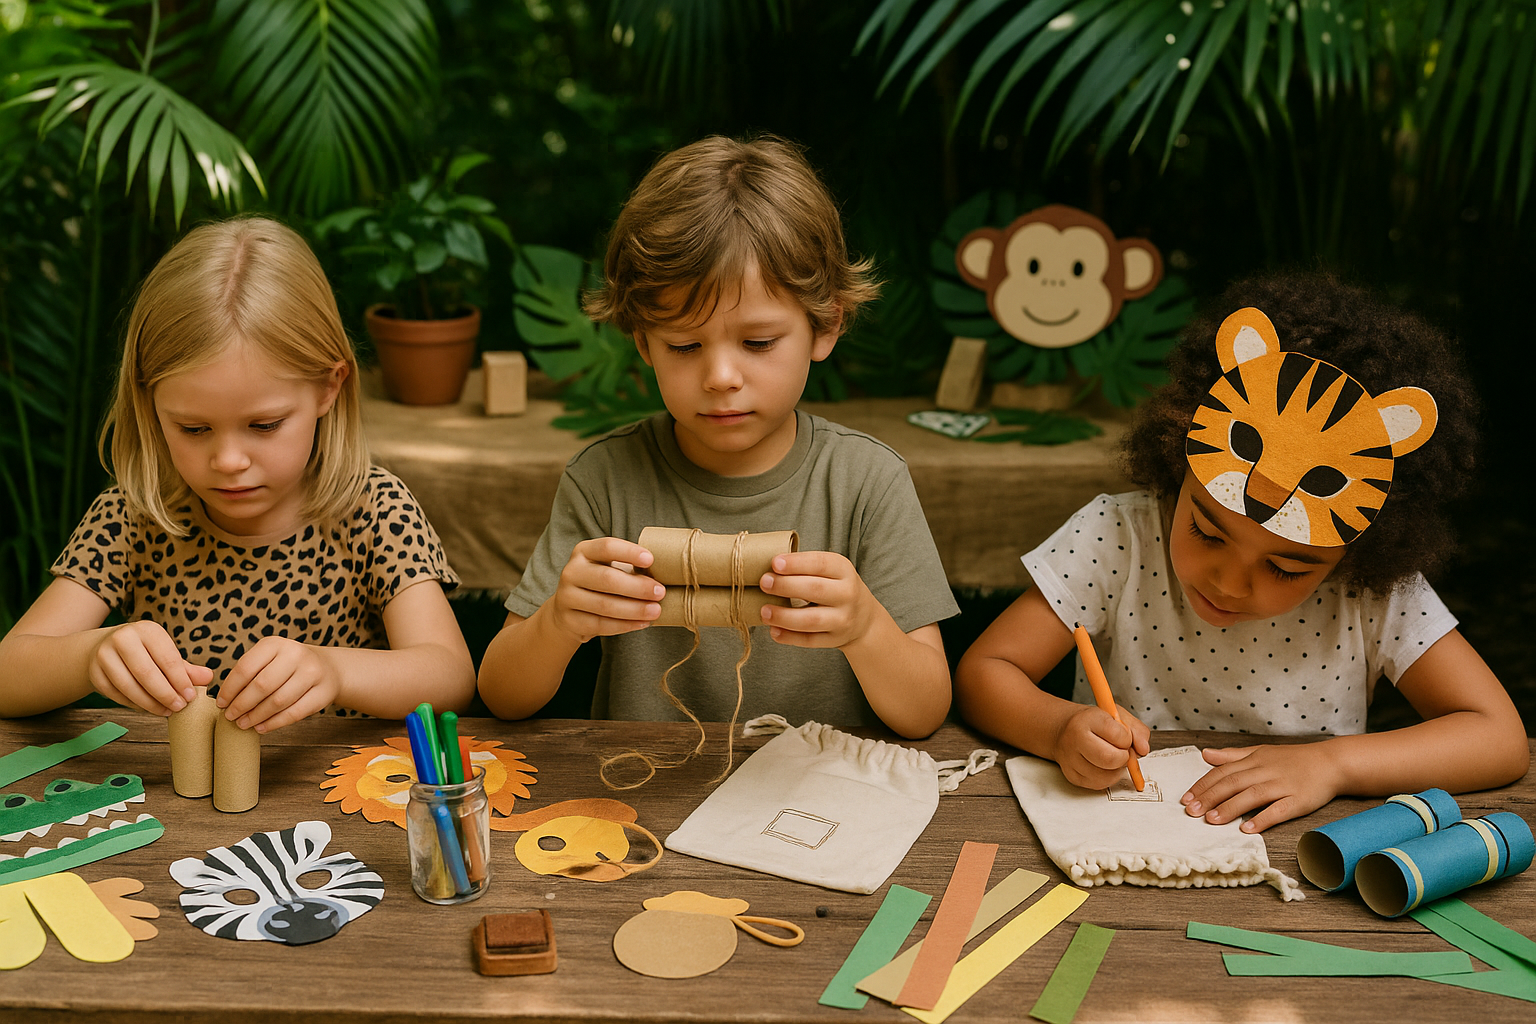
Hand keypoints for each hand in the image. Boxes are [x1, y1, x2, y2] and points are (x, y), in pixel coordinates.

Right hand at [88, 620, 213, 715]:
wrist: (106, 647)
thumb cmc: (146, 652)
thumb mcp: (166, 654)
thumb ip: (187, 668)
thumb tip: (208, 678)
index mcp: (147, 630)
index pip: (168, 659)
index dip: (180, 680)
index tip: (190, 697)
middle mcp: (123, 638)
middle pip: (147, 673)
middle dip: (165, 694)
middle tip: (179, 707)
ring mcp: (105, 655)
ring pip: (129, 686)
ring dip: (150, 703)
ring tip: (166, 711)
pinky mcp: (95, 672)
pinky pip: (116, 695)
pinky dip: (134, 704)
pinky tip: (148, 708)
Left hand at [218, 637, 340, 732]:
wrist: (328, 668)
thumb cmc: (288, 667)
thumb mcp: (269, 659)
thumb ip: (249, 674)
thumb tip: (225, 700)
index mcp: (276, 644)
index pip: (246, 668)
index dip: (230, 689)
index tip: (221, 703)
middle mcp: (296, 655)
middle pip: (262, 685)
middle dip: (242, 705)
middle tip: (231, 717)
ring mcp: (313, 673)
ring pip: (278, 701)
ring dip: (257, 716)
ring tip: (244, 723)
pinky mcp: (323, 692)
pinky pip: (294, 713)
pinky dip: (274, 723)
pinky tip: (262, 727)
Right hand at [547, 537, 663, 643]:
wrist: (568, 609)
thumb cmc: (599, 583)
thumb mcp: (608, 566)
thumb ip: (628, 566)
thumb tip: (663, 573)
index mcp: (583, 551)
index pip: (607, 547)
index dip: (629, 552)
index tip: (651, 560)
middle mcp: (571, 572)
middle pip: (607, 579)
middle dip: (637, 587)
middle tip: (660, 592)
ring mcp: (567, 597)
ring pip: (605, 605)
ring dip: (634, 609)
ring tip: (656, 611)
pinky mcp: (570, 620)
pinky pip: (601, 624)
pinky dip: (625, 625)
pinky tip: (642, 623)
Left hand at [759, 551, 875, 648]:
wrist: (864, 618)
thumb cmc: (836, 587)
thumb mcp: (831, 570)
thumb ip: (806, 567)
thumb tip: (769, 568)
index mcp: (844, 570)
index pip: (820, 564)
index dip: (796, 563)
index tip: (774, 563)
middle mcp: (847, 594)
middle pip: (815, 589)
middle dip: (786, 586)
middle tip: (764, 583)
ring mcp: (842, 619)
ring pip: (811, 620)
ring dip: (784, 616)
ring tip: (764, 611)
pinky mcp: (834, 639)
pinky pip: (809, 640)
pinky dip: (789, 637)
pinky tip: (773, 630)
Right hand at [1051, 703, 1150, 789]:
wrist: (1062, 729)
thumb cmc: (1091, 723)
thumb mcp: (1116, 715)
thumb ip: (1136, 730)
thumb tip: (1143, 749)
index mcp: (1087, 720)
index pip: (1119, 735)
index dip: (1128, 739)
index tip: (1124, 736)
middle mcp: (1075, 739)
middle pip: (1109, 759)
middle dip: (1124, 758)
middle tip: (1122, 752)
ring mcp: (1071, 760)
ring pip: (1106, 776)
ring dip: (1117, 770)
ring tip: (1112, 758)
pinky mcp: (1072, 776)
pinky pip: (1098, 785)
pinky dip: (1107, 778)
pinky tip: (1103, 766)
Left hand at [1182, 743, 1343, 832]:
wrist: (1331, 763)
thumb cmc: (1293, 760)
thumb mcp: (1261, 752)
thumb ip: (1233, 755)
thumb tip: (1205, 754)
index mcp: (1255, 760)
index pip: (1223, 772)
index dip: (1204, 785)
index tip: (1186, 798)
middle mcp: (1266, 771)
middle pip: (1233, 783)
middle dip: (1210, 797)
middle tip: (1191, 811)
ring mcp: (1283, 786)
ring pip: (1252, 796)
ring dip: (1230, 808)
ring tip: (1211, 819)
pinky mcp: (1299, 800)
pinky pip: (1279, 810)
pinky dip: (1263, 819)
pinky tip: (1248, 829)